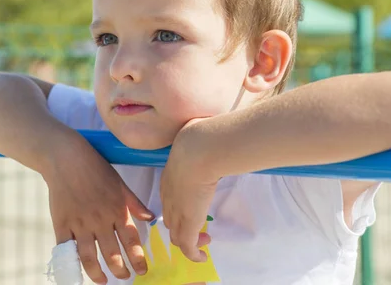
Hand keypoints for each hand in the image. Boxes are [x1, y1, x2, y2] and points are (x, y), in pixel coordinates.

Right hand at [43, 132, 154, 283]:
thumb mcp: (120, 183)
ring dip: (98, 273)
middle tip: (125, 277)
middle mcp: (100, 220)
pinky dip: (72, 263)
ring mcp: (79, 223)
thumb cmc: (95, 167)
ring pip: (89, 257)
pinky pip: (67, 249)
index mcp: (117, 209)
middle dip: (120, 270)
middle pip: (112, 253)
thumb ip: (134, 203)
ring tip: (103, 281)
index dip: (137, 258)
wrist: (66, 158)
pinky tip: (78, 270)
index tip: (142, 270)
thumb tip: (150, 218)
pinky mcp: (62, 223)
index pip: (131, 240)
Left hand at [160, 118, 218, 262]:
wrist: (199, 150)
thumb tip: (220, 133)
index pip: (170, 197)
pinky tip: (202, 257)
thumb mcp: (200, 137)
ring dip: (190, 240)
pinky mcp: (188, 222)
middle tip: (200, 228)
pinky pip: (186, 246)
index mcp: (171, 176)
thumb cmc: (202, 139)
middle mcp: (169, 195)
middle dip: (183, 225)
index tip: (195, 206)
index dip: (180, 205)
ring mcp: (177, 209)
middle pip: (170, 217)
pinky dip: (192, 254)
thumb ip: (206, 139)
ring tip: (204, 241)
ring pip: (177, 233)